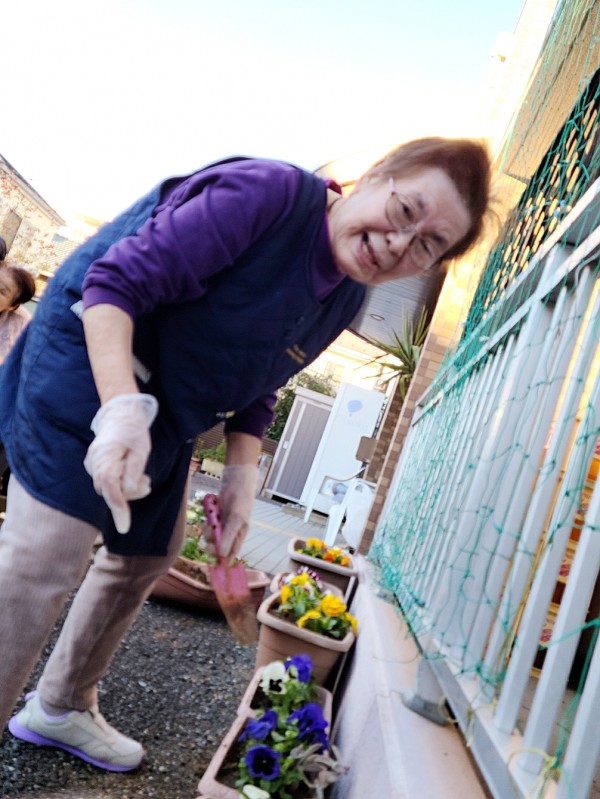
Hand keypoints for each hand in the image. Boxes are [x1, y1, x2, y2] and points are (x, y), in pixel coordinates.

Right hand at [84, 393, 158, 532]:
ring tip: (144, 478)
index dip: (118, 508)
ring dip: (128, 489)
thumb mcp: (141, 448)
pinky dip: (122, 483)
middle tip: (147, 482)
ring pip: (109, 489)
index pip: (110, 486)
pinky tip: (133, 475)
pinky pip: (108, 483)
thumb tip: (129, 490)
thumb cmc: (133, 430)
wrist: (119, 414)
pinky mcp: (95, 467)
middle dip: (130, 494)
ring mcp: (92, 465)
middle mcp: (94, 462)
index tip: (125, 527)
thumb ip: (134, 470)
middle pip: (110, 491)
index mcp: (106, 455)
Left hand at [208, 463, 257, 558]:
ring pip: (209, 535)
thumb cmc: (241, 501)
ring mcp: (220, 525)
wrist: (236, 482)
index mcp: (238, 536)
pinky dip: (206, 518)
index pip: (229, 554)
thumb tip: (222, 555)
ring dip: (207, 528)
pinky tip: (211, 509)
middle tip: (210, 534)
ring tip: (212, 517)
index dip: (222, 560)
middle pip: (216, 547)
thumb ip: (229, 536)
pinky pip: (206, 523)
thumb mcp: (236, 519)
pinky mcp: (213, 517)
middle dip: (211, 542)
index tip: (214, 564)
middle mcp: (229, 533)